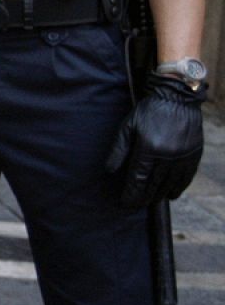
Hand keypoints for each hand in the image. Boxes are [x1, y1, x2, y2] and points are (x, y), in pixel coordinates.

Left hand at [105, 74, 206, 207]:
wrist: (178, 98)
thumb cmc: (149, 111)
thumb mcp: (128, 126)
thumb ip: (119, 149)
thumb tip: (109, 170)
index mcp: (149, 148)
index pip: (138, 178)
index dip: (131, 193)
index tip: (125, 203)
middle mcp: (168, 155)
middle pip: (154, 184)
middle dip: (144, 197)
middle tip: (135, 206)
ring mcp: (183, 156)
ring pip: (171, 183)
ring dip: (159, 195)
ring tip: (150, 202)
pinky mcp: (194, 154)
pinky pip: (186, 177)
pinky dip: (178, 188)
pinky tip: (171, 195)